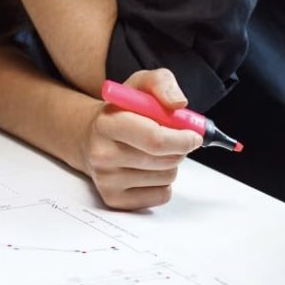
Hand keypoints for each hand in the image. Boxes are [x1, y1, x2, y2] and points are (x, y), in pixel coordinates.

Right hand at [78, 68, 201, 209]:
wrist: (91, 137)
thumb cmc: (121, 112)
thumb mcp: (139, 85)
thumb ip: (161, 84)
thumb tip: (178, 104)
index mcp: (107, 123)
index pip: (155, 139)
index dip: (182, 138)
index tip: (194, 135)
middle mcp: (102, 154)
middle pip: (165, 160)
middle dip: (179, 148)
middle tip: (173, 138)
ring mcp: (106, 180)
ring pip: (167, 177)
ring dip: (170, 164)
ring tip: (153, 151)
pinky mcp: (114, 200)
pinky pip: (162, 195)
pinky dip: (163, 183)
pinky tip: (147, 169)